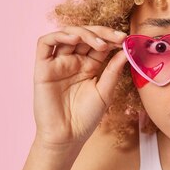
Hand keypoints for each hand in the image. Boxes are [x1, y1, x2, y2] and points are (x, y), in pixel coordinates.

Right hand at [32, 26, 127, 147]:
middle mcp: (73, 61)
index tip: (125, 40)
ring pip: (67, 34)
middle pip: (85, 35)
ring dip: (84, 33)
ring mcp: (58, 63)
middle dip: (102, 33)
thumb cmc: (86, 118)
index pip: (99, 43)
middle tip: (117, 38)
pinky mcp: (43, 67)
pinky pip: (45, 43)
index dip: (111, 38)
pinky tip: (75, 39)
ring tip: (100, 44)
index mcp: (89, 66)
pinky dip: (59, 36)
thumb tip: (126, 51)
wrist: (67, 137)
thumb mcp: (105, 92)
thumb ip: (113, 70)